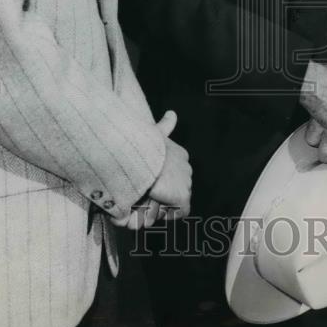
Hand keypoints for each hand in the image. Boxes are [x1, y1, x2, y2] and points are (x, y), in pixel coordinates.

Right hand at [112, 110, 190, 228]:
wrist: (140, 157)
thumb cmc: (142, 145)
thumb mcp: (155, 131)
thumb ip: (165, 125)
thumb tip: (172, 113)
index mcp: (180, 155)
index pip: (176, 176)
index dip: (162, 183)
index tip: (150, 184)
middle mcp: (186, 169)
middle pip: (174, 189)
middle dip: (162, 195)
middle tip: (145, 192)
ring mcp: (186, 184)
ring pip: (173, 202)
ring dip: (160, 204)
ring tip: (146, 197)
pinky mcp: (183, 198)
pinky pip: (178, 212)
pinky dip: (166, 213)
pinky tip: (154, 205)